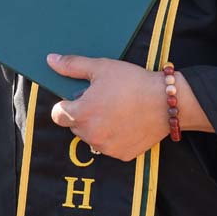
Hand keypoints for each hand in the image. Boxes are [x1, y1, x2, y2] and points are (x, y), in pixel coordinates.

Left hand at [46, 54, 168, 161]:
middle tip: (103, 100)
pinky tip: (127, 122)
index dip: (66, 105)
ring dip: (98, 127)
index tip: (79, 98)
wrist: (165, 102)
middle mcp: (91, 135)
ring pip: (92, 137)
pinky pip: (110, 146)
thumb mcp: (101, 67)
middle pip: (75, 126)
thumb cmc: (132, 82)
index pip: (58, 115)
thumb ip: (73, 66)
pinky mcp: (122, 155)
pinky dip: (114, 137)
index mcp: (81, 114)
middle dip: (84, 114)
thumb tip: (50, 60)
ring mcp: (106, 148)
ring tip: (117, 110)